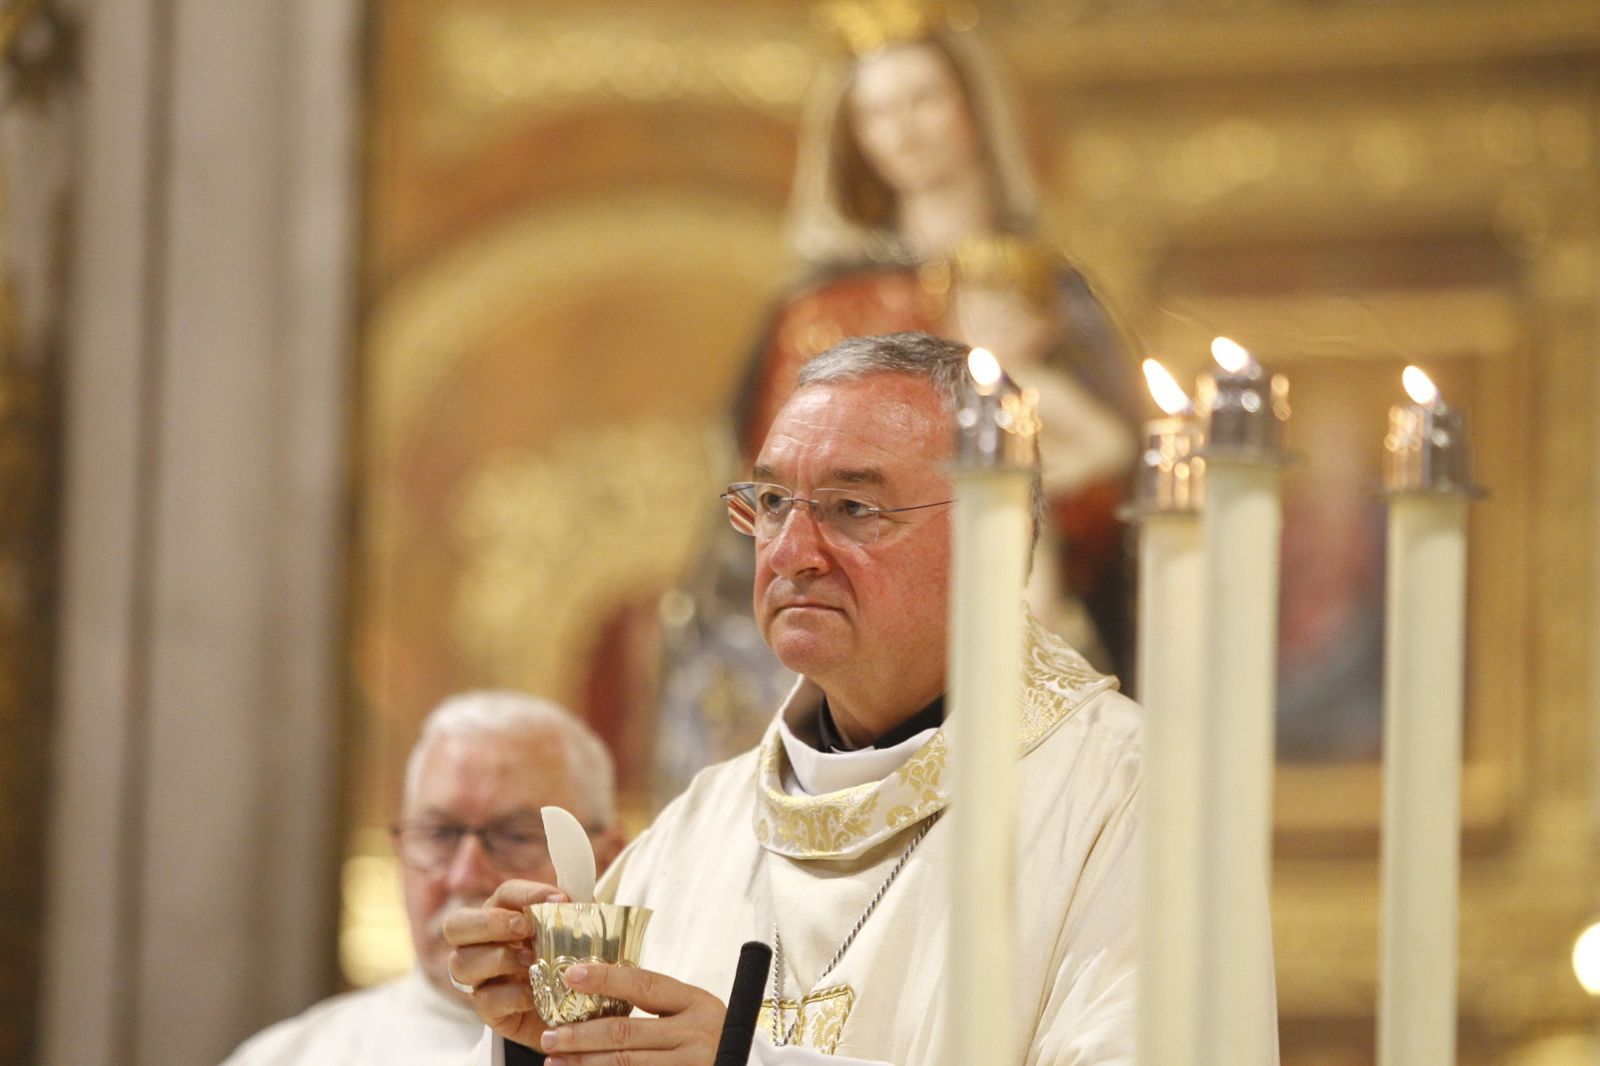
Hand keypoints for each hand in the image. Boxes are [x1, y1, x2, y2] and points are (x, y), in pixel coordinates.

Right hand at [442, 879, 566, 1048]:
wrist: (567, 1011)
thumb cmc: (564, 961)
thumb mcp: (573, 936)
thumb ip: (577, 916)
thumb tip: (586, 901)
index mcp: (502, 914)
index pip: (503, 894)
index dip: (527, 893)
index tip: (559, 899)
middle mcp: (480, 943)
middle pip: (456, 924)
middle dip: (490, 923)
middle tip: (524, 928)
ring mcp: (477, 977)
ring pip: (462, 964)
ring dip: (500, 959)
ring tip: (531, 962)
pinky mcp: (486, 1009)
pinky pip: (485, 999)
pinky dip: (511, 995)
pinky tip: (534, 994)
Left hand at [537, 962, 726, 1065]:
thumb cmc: (713, 1038)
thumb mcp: (695, 1012)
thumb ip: (659, 1004)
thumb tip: (600, 992)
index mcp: (697, 1003)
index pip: (645, 985)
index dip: (606, 979)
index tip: (572, 975)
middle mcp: (694, 1033)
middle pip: (627, 1032)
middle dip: (581, 1034)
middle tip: (550, 1035)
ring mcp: (690, 1065)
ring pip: (625, 1064)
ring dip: (584, 1063)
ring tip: (555, 1059)